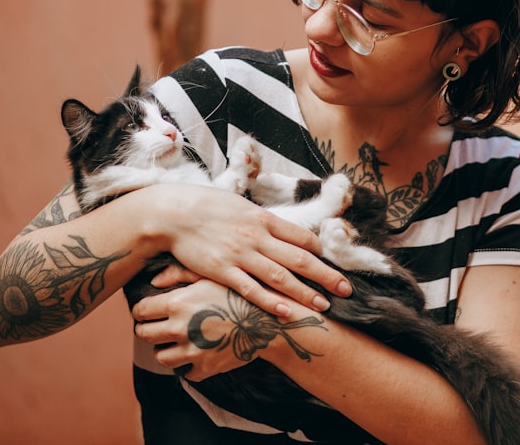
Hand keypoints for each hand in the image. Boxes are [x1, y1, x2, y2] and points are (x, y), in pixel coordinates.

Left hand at [132, 280, 327, 381]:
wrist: (272, 320)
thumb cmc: (242, 291)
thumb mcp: (212, 274)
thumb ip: (179, 274)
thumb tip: (154, 281)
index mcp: (177, 303)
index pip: (140, 311)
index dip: (143, 310)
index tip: (149, 310)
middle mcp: (180, 329)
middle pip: (145, 335)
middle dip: (149, 329)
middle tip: (159, 324)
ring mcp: (192, 351)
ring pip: (162, 357)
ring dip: (166, 349)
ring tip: (177, 340)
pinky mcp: (206, 368)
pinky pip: (186, 374)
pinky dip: (189, 366)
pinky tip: (197, 353)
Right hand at [142, 183, 351, 316]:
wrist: (173, 213)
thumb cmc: (207, 207)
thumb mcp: (241, 206)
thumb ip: (262, 221)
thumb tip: (280, 229)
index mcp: (264, 218)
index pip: (302, 237)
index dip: (321, 253)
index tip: (334, 265)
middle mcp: (258, 236)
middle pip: (300, 259)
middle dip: (326, 276)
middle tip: (346, 290)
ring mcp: (241, 254)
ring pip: (280, 277)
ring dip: (305, 292)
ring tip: (323, 306)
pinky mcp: (223, 271)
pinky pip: (251, 290)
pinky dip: (271, 302)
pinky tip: (287, 312)